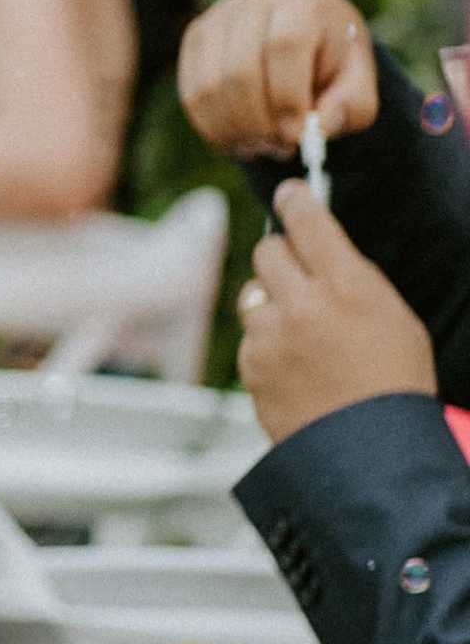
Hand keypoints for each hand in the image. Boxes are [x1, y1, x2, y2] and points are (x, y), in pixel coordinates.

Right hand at [179, 0, 376, 157]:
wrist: (303, 31)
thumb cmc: (332, 61)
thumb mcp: (357, 82)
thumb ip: (350, 106)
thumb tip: (318, 128)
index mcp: (301, 3)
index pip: (284, 46)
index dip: (287, 97)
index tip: (296, 136)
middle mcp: (252, 3)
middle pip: (240, 70)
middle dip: (258, 122)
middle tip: (279, 149)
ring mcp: (216, 19)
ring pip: (210, 86)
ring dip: (234, 129)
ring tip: (261, 147)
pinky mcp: (195, 40)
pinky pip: (192, 93)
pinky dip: (213, 126)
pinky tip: (238, 139)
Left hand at [239, 181, 436, 441]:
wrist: (371, 450)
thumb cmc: (394, 381)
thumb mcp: (395, 318)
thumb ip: (354, 280)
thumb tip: (320, 248)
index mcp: (349, 287)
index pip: (310, 222)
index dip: (297, 201)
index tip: (291, 193)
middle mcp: (303, 304)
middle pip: (268, 250)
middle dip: (283, 258)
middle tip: (300, 276)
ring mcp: (271, 335)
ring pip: (253, 294)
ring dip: (273, 305)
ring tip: (306, 338)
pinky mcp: (249, 363)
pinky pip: (250, 336)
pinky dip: (267, 344)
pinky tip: (297, 368)